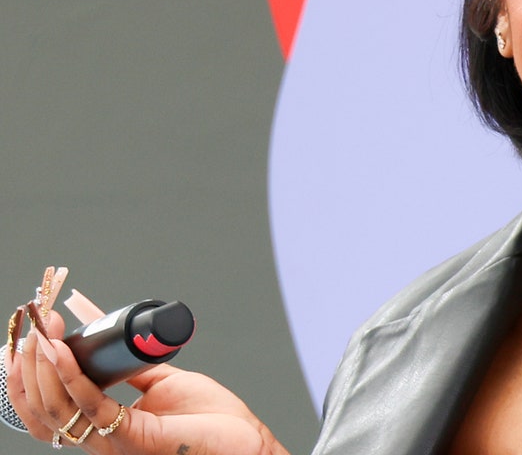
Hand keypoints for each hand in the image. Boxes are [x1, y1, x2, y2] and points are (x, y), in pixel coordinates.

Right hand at [6, 288, 288, 454]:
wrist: (246, 442)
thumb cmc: (211, 420)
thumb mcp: (162, 382)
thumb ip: (132, 366)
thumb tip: (112, 334)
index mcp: (104, 426)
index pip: (48, 406)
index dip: (30, 374)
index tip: (34, 335)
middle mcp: (100, 439)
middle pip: (41, 409)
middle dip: (28, 366)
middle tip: (35, 327)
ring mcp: (112, 442)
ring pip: (57, 409)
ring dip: (44, 368)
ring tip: (45, 335)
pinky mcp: (132, 438)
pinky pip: (92, 406)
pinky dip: (74, 377)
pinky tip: (65, 354)